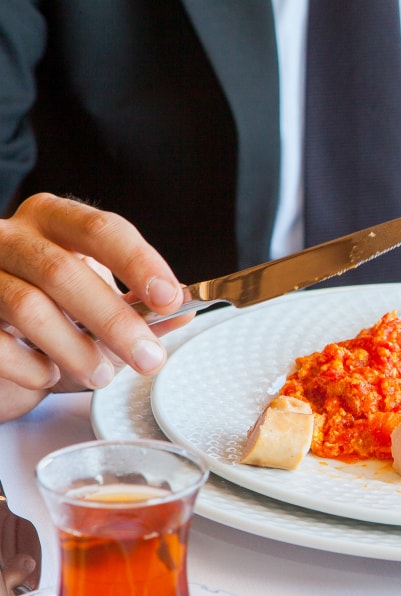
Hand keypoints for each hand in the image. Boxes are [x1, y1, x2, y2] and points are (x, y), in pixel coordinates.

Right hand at [0, 193, 187, 421]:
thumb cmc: (52, 310)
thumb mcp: (100, 304)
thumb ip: (141, 306)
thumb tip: (187, 310)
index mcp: (55, 220)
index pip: (101, 229)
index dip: (138, 263)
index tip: (170, 298)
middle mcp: (11, 237)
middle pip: (63, 271)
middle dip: (114, 321)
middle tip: (147, 357)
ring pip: (26, 307)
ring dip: (73, 349)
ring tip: (101, 375)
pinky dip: (30, 367)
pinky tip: (49, 375)